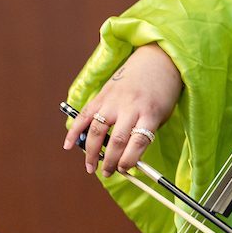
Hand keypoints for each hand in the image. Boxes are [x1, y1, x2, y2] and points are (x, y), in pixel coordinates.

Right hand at [62, 43, 182, 176]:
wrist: (158, 59)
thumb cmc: (163, 92)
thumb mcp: (162, 114)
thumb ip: (145, 134)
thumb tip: (125, 159)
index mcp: (150, 113)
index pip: (138, 142)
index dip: (129, 160)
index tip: (125, 170)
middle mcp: (131, 107)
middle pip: (117, 140)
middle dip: (110, 161)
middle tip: (107, 173)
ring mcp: (114, 100)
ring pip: (97, 129)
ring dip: (91, 151)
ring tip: (90, 167)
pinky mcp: (103, 94)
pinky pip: (85, 114)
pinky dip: (74, 130)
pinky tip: (68, 145)